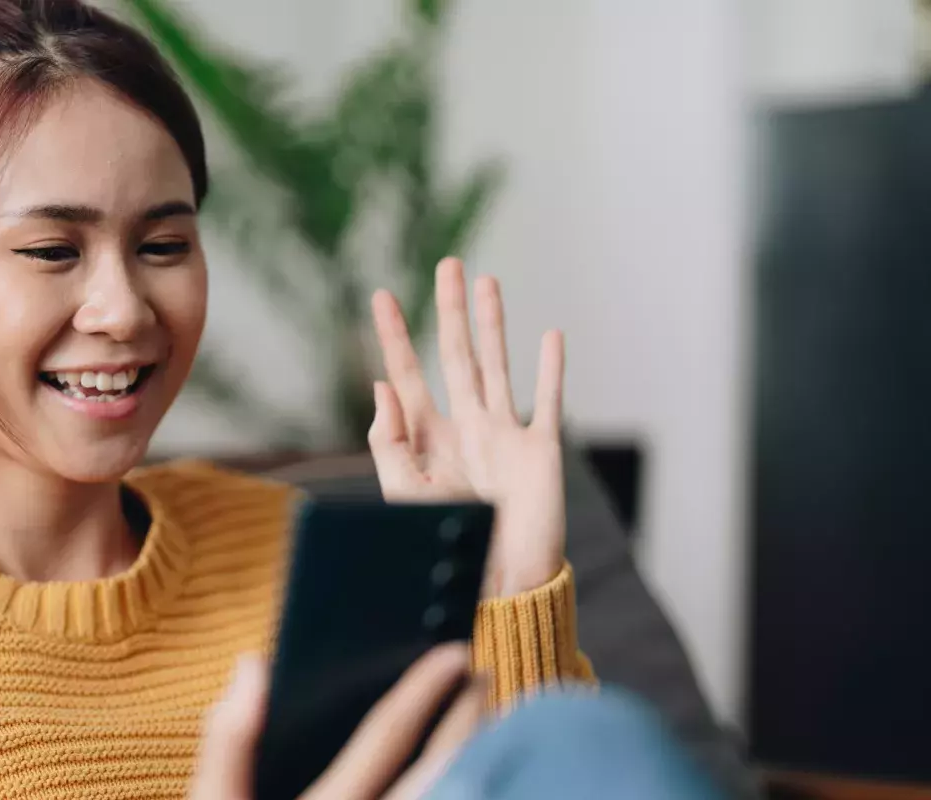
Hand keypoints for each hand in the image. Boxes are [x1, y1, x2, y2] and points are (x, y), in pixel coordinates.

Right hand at [189, 645, 485, 799]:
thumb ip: (228, 741)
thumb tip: (253, 666)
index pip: (386, 738)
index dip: (423, 690)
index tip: (454, 652)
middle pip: (442, 769)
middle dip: (470, 720)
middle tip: (484, 678)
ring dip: (479, 761)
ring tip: (488, 728)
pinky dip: (466, 795)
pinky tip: (468, 783)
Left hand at [369, 257, 565, 596]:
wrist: (501, 584)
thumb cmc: (450, 548)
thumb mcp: (406, 495)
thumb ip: (389, 443)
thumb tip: (382, 387)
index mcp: (429, 440)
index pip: (406, 376)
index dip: (392, 337)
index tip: (380, 297)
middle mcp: (466, 428)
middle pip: (455, 356)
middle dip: (449, 311)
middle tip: (447, 265)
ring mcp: (504, 435)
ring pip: (497, 365)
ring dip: (493, 324)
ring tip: (487, 282)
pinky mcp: (539, 449)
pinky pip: (546, 400)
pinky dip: (550, 369)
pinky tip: (550, 336)